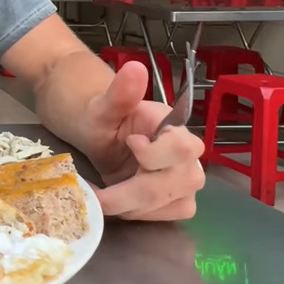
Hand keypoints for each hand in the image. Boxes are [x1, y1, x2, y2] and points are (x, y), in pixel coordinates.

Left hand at [86, 61, 205, 220]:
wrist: (96, 133)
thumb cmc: (100, 118)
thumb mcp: (100, 107)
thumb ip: (119, 93)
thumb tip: (135, 68)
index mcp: (171, 125)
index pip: (183, 148)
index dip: (154, 155)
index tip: (129, 144)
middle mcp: (187, 153)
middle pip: (179, 182)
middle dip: (134, 192)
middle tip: (99, 191)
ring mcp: (186, 178)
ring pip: (174, 204)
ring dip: (134, 207)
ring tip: (106, 195)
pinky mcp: (178, 199)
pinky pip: (169, 215)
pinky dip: (141, 214)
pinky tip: (120, 203)